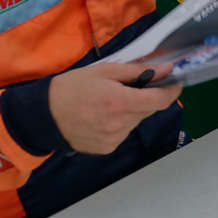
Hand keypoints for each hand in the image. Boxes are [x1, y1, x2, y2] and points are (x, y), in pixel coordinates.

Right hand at [48, 60, 183, 155]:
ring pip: (137, 121)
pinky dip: (121, 123)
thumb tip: (167, 69)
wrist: (42, 115)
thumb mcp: (105, 70)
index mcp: (120, 103)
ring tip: (112, 102)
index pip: (161, 101)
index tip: (175, 82)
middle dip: (148, 97)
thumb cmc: (72, 87)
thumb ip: (139, 71)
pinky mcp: (106, 149)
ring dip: (133, 111)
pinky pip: (124, 132)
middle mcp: (119, 125)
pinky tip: (104, 116)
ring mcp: (113, 139)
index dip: (172, 91)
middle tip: (133, 87)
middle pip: (149, 110)